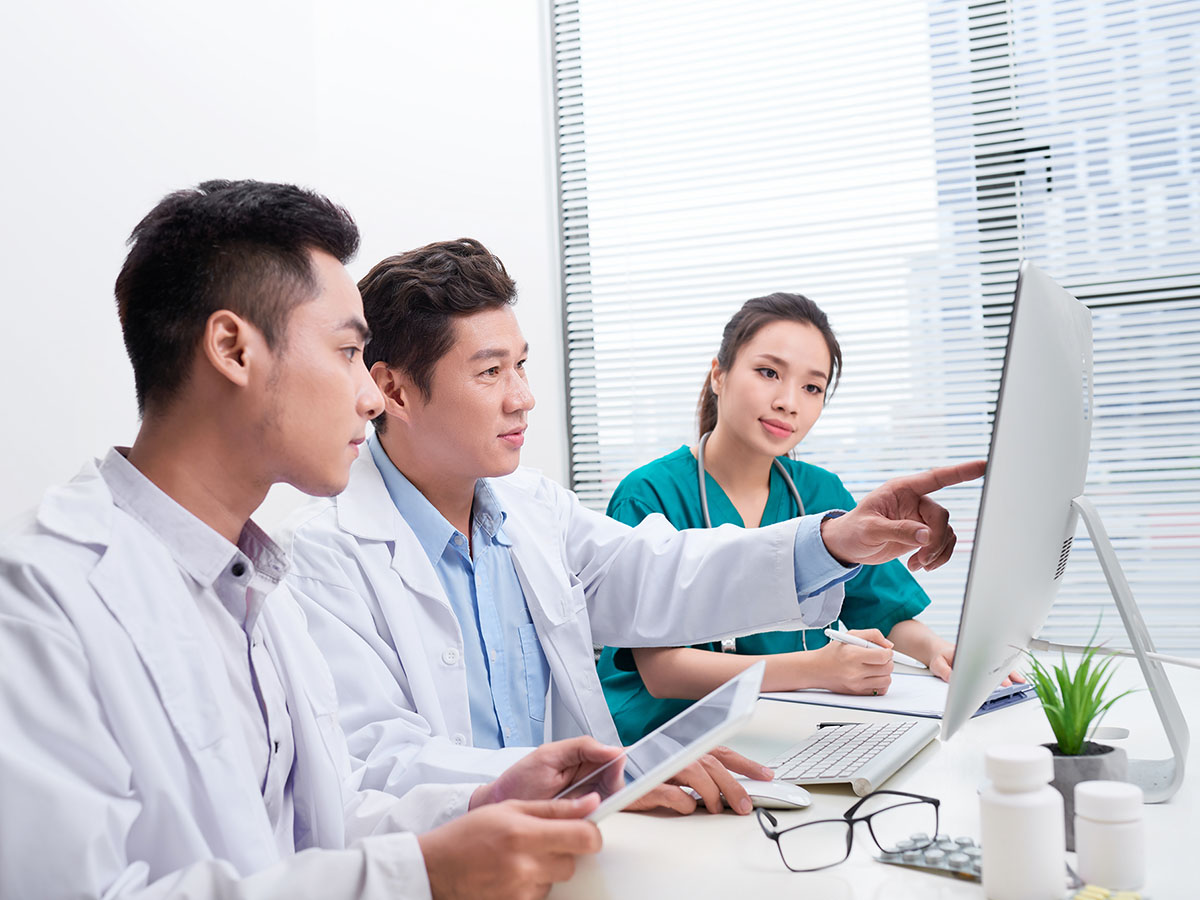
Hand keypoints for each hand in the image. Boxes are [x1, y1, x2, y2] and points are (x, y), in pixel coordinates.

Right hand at [418, 796, 601, 899]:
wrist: (435, 868)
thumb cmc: (469, 834)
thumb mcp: (511, 808)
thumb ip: (555, 808)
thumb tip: (591, 803)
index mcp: (526, 834)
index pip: (585, 838)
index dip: (591, 833)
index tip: (585, 829)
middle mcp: (526, 866)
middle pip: (573, 862)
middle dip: (565, 850)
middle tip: (542, 840)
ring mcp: (521, 891)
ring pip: (558, 879)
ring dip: (547, 868)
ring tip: (520, 856)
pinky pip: (541, 894)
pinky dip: (533, 884)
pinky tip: (512, 872)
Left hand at [472, 737, 624, 807]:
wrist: (498, 807)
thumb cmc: (519, 780)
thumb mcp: (549, 756)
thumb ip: (582, 747)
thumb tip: (614, 750)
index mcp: (582, 757)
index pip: (613, 759)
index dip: (616, 766)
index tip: (613, 772)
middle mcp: (587, 777)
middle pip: (615, 781)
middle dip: (609, 787)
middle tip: (594, 794)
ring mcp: (584, 798)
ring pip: (609, 800)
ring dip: (601, 804)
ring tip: (580, 805)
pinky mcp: (579, 817)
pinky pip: (597, 817)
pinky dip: (592, 818)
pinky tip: (580, 817)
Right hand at [625, 746, 773, 815]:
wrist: (604, 777)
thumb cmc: (641, 774)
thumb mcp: (675, 771)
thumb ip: (700, 776)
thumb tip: (731, 791)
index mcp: (683, 748)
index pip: (719, 751)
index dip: (744, 762)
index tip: (766, 775)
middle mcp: (673, 753)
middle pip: (710, 763)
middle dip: (732, 785)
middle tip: (744, 805)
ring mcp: (658, 767)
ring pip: (693, 773)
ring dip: (710, 793)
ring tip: (715, 808)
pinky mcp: (644, 785)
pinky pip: (669, 793)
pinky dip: (683, 803)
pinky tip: (687, 808)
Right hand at [808, 629, 893, 694]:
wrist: (816, 669)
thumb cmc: (832, 652)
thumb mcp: (850, 635)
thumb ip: (872, 635)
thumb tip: (889, 645)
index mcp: (853, 655)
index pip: (883, 656)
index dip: (888, 652)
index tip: (886, 651)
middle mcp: (855, 672)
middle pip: (887, 668)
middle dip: (888, 661)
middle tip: (881, 658)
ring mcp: (857, 684)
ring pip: (886, 680)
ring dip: (885, 673)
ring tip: (876, 667)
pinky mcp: (857, 693)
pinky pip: (880, 690)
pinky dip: (881, 683)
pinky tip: (873, 676)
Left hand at [820, 460, 985, 570]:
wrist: (847, 547)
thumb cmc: (852, 531)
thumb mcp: (870, 530)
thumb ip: (898, 530)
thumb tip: (926, 535)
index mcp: (901, 490)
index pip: (936, 478)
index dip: (960, 472)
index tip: (983, 465)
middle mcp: (913, 501)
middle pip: (941, 516)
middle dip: (935, 540)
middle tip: (921, 559)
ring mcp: (919, 518)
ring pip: (946, 532)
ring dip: (936, 552)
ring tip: (917, 565)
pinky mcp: (921, 534)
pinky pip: (942, 544)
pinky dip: (936, 557)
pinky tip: (918, 566)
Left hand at [929, 642, 1025, 686]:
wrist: (936, 650)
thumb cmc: (939, 655)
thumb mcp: (938, 664)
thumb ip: (945, 672)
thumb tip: (955, 680)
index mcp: (967, 655)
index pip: (984, 664)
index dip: (994, 673)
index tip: (1003, 681)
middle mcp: (976, 656)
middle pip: (994, 664)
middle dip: (1006, 674)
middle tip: (1016, 683)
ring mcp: (979, 659)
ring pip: (997, 665)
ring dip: (1009, 673)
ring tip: (1020, 681)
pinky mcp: (980, 664)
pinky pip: (994, 667)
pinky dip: (1004, 673)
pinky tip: (1013, 679)